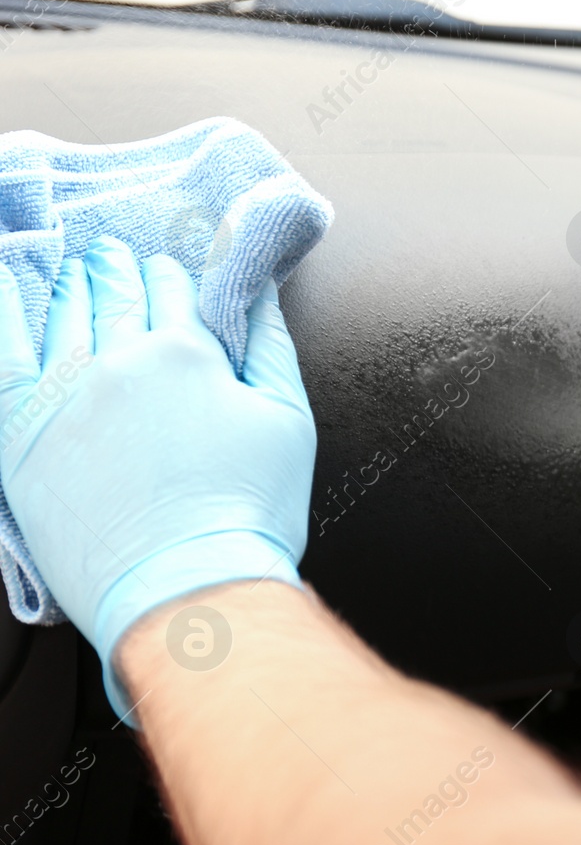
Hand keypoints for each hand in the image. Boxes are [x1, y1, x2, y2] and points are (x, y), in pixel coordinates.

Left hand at [0, 236, 315, 712]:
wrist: (188, 589)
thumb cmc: (247, 514)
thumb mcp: (287, 419)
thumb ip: (269, 344)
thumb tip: (259, 289)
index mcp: (188, 354)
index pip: (177, 292)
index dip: (176, 277)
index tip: (170, 270)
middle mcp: (120, 361)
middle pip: (118, 295)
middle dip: (120, 271)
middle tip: (115, 255)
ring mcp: (64, 395)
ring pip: (63, 314)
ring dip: (72, 284)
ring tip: (77, 269)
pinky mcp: (22, 434)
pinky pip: (4, 351)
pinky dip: (6, 309)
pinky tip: (8, 280)